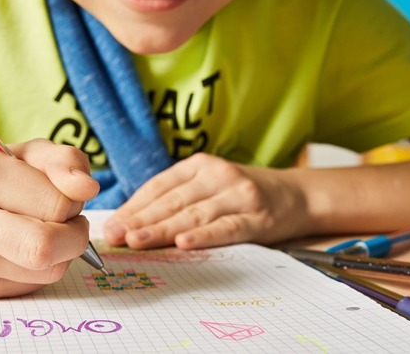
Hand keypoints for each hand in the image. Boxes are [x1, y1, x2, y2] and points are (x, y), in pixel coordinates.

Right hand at [0, 139, 98, 298]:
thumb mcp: (27, 153)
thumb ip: (64, 160)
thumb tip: (87, 188)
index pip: (56, 203)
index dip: (73, 201)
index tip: (62, 194)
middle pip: (45, 247)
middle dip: (74, 235)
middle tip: (66, 221)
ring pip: (46, 271)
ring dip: (61, 253)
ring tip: (41, 231)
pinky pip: (32, 286)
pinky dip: (40, 269)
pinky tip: (20, 250)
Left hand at [103, 153, 309, 249]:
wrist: (297, 195)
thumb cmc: (241, 194)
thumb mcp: (208, 186)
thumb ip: (176, 200)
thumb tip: (130, 224)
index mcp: (198, 165)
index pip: (158, 186)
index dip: (133, 207)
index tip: (112, 225)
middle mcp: (217, 175)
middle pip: (171, 201)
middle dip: (140, 220)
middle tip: (115, 236)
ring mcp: (238, 195)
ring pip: (193, 215)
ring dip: (162, 230)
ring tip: (137, 241)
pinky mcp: (257, 217)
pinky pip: (226, 228)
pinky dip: (204, 236)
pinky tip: (184, 244)